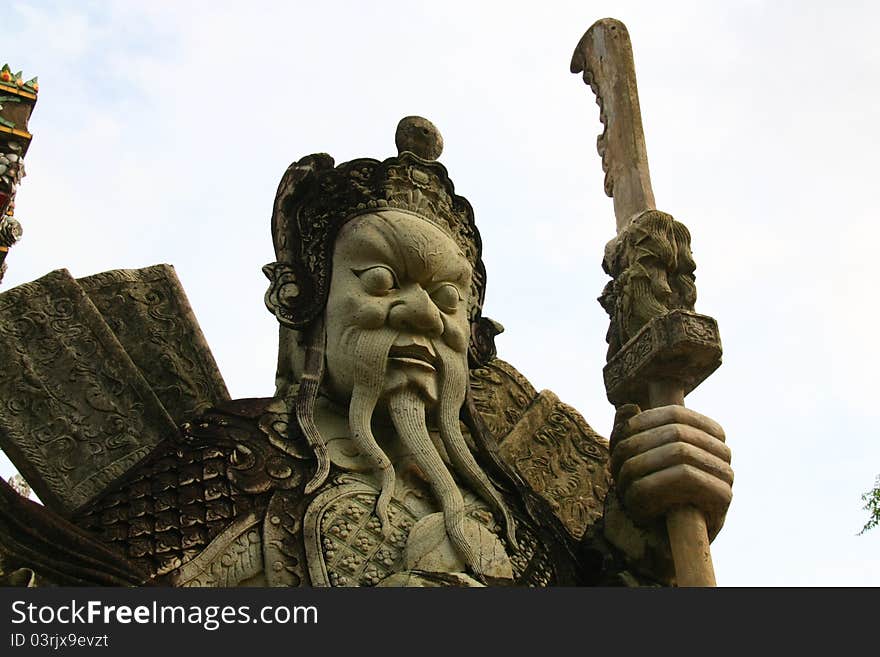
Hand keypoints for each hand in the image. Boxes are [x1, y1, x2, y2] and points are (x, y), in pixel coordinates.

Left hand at [610, 404, 732, 538]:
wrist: (656, 544)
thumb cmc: (645, 495)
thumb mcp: (629, 458)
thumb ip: (626, 431)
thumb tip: (629, 407)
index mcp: (704, 433)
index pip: (675, 413)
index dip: (642, 423)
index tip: (620, 442)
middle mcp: (721, 451)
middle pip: (674, 433)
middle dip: (637, 449)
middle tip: (615, 469)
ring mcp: (726, 474)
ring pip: (679, 453)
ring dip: (640, 470)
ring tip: (624, 488)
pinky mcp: (722, 498)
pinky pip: (685, 479)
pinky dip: (653, 489)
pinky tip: (638, 504)